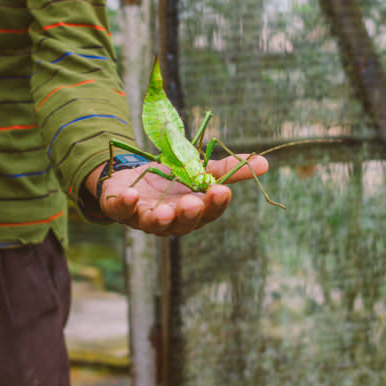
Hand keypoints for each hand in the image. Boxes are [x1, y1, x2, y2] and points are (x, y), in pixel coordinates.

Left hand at [86, 155, 268, 236]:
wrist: (129, 177)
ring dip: (159, 219)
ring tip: (164, 211)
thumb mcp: (199, 170)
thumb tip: (265, 162)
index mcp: (192, 211)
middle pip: (182, 223)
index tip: (223, 190)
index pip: (208, 211)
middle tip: (193, 203)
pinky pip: (121, 210)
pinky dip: (125, 204)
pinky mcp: (120, 208)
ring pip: (153, 223)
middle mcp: (170, 220)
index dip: (215, 204)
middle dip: (188, 214)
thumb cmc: (170, 180)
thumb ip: (228, 169)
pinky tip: (130, 195)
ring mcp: (143, 217)